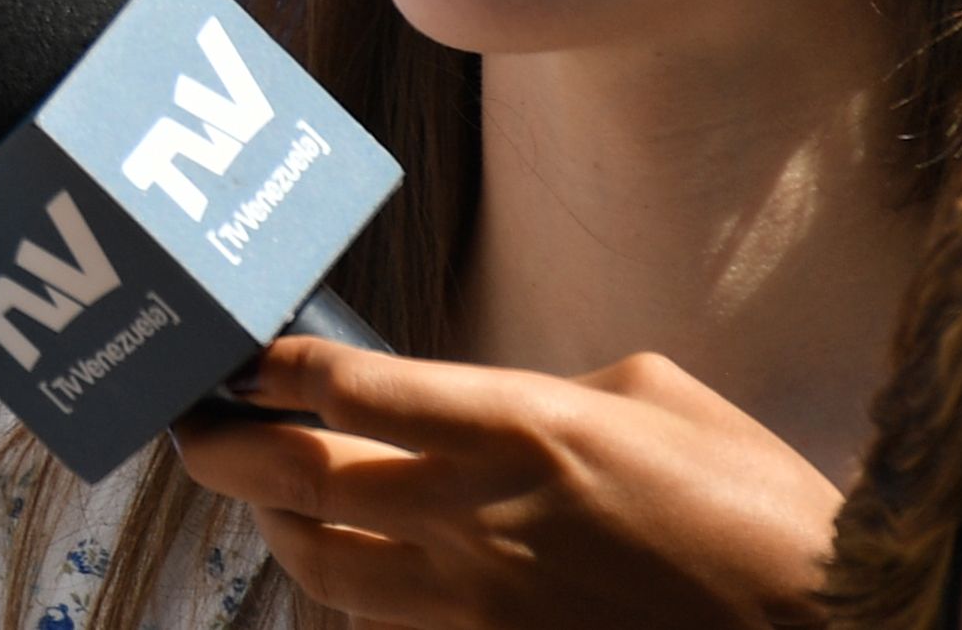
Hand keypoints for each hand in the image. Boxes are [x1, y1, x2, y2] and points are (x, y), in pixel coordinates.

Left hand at [171, 336, 841, 626]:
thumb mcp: (663, 401)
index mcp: (518, 430)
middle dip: (224, 452)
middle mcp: (476, 521)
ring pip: (323, 574)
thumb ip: (553, 390)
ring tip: (271, 502)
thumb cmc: (764, 515)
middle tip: (197, 430)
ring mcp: (480, 610)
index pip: (345, 390)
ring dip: (282, 533)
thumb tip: (490, 404)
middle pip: (297, 483)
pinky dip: (357, 606)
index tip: (240, 357)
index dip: (272, 368)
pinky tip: (361, 579)